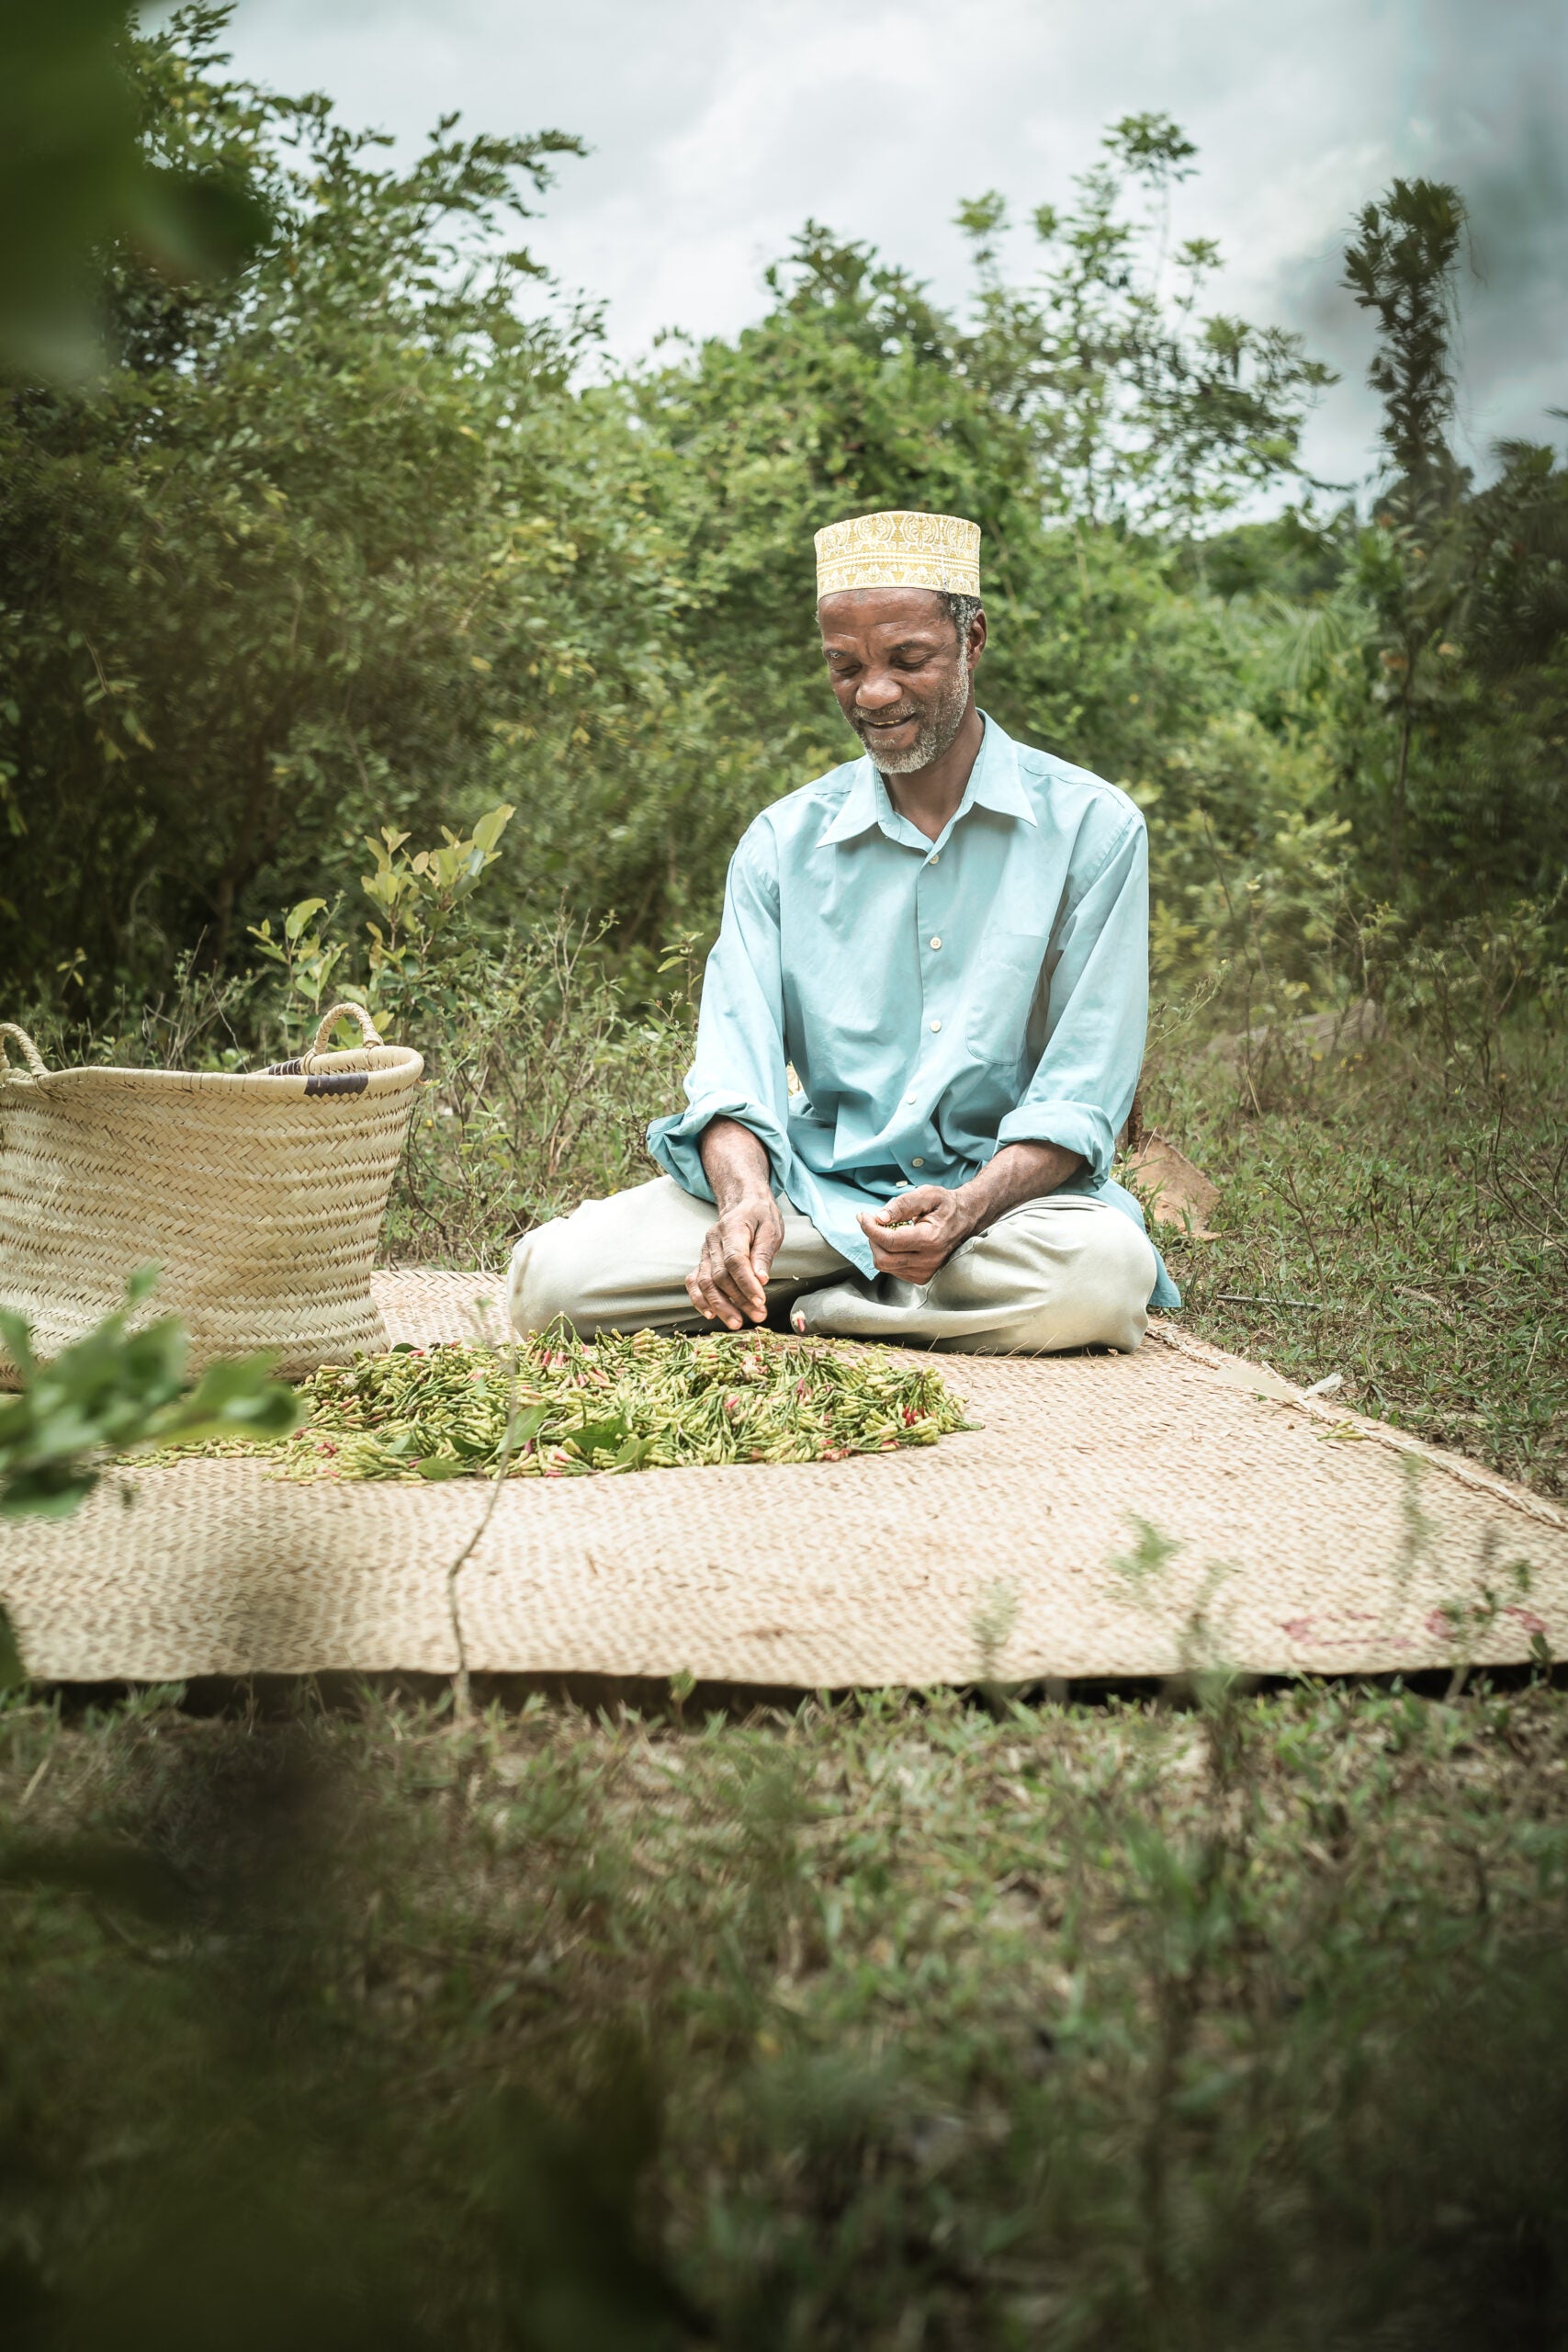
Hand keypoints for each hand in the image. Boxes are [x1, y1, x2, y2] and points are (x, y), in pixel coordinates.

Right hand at [686, 1191, 784, 1328]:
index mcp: (731, 1228)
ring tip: (737, 1323)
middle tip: (758, 1316)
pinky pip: (694, 1282)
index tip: (761, 1300)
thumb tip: (761, 1280)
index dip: (746, 1283)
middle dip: (739, 1299)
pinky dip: (699, 1299)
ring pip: (705, 1283)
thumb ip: (763, 1254)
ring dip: (721, 1305)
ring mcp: (704, 1251)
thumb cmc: (760, 1217)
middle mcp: (713, 1240)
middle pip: (720, 1276)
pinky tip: (711, 1314)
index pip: (735, 1260)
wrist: (743, 1204)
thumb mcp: (771, 1229)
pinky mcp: (702, 1261)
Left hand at [857, 1185, 977, 1283]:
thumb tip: (880, 1218)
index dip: (870, 1228)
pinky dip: (888, 1255)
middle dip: (872, 1239)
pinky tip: (897, 1242)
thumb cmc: (946, 1205)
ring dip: (879, 1247)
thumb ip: (903, 1205)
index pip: (889, 1241)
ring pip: (886, 1266)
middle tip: (875, 1222)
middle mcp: (929, 1260)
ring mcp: (926, 1272)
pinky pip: (893, 1270)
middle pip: (883, 1259)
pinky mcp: (922, 1277)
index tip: (863, 1216)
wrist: (966, 1219)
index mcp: (930, 1239)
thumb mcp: (927, 1194)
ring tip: (889, 1230)